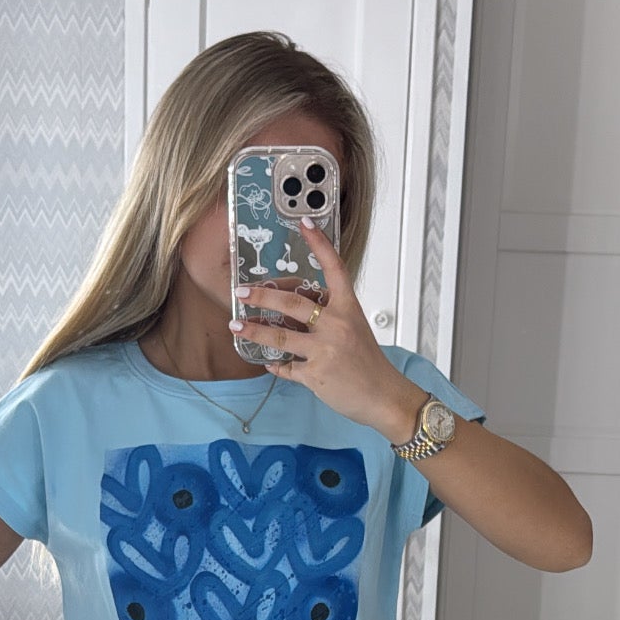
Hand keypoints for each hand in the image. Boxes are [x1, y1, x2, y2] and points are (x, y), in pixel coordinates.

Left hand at [229, 222, 413, 436]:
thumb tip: (291, 313)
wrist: (383, 396)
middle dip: (262, 297)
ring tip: (236, 326)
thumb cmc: (368, 363)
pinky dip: (275, 365)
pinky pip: (285, 367)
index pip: (334, 268)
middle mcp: (337, 325)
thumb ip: (327, 318)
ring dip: (253, 331)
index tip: (305, 223)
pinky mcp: (315, 375)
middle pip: (292, 304)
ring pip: (279, 337)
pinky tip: (268, 362)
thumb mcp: (353, 330)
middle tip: (241, 292)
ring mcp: (325, 350)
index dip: (319, 244)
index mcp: (349, 308)